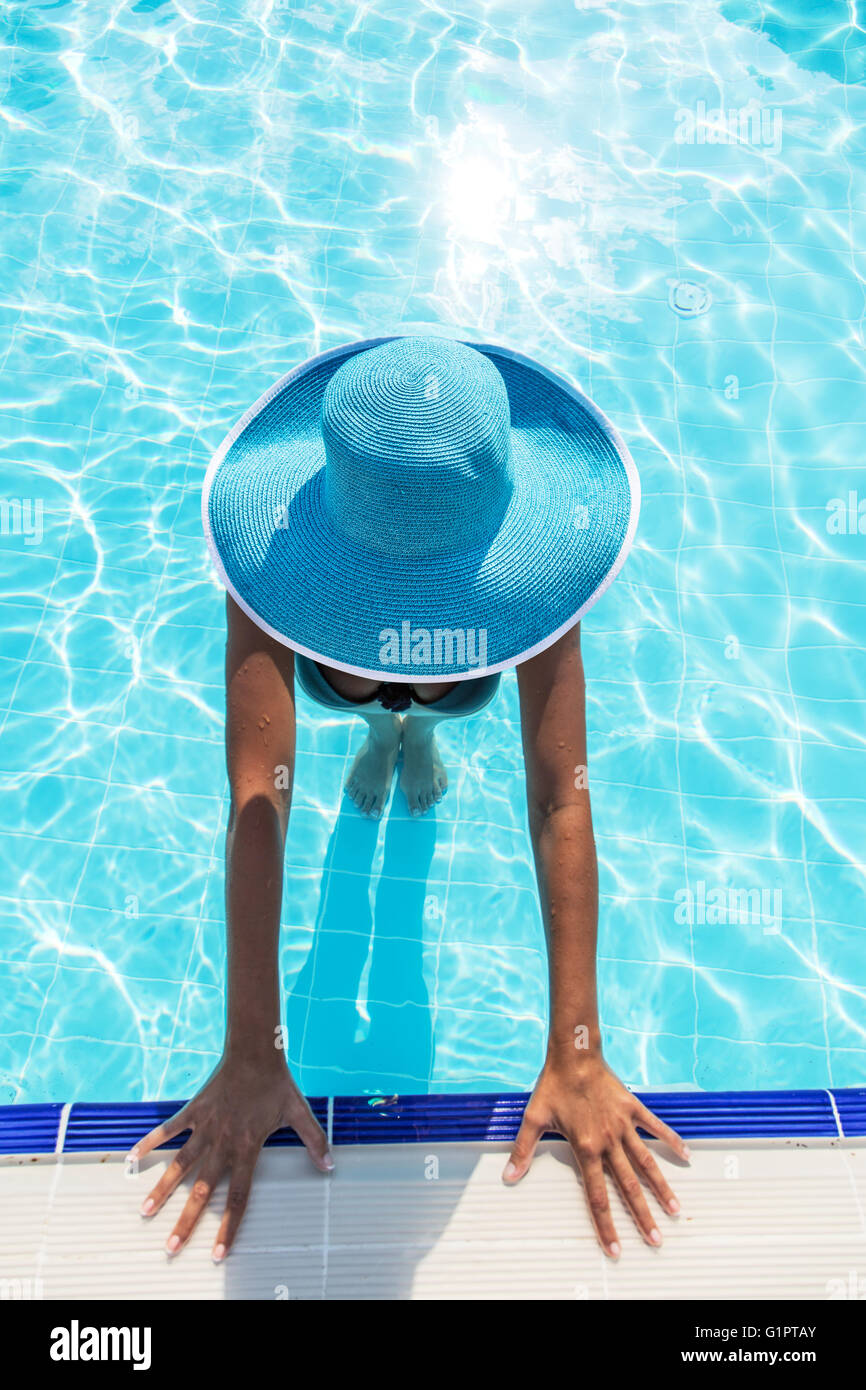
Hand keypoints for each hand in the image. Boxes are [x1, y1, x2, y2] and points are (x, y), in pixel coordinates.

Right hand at [130, 1052, 332, 1260]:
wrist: (255, 1052)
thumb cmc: (277, 1084)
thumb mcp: (299, 1113)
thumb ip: (314, 1141)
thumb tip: (330, 1165)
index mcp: (247, 1148)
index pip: (238, 1197)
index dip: (228, 1226)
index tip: (217, 1252)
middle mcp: (222, 1143)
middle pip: (203, 1190)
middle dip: (187, 1221)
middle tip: (171, 1246)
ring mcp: (205, 1127)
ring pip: (180, 1165)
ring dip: (162, 1189)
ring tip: (145, 1212)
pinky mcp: (193, 1110)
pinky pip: (168, 1130)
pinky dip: (150, 1142)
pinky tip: (132, 1157)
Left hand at [502, 1054, 688, 1256]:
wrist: (573, 1054)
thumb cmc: (553, 1085)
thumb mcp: (534, 1118)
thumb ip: (523, 1150)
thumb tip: (509, 1176)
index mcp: (585, 1148)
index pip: (597, 1196)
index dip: (606, 1225)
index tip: (616, 1248)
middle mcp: (608, 1141)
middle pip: (628, 1186)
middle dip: (642, 1216)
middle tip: (656, 1240)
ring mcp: (623, 1125)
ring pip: (646, 1162)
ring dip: (661, 1187)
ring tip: (675, 1209)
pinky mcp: (632, 1108)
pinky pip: (655, 1127)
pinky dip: (671, 1140)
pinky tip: (686, 1155)